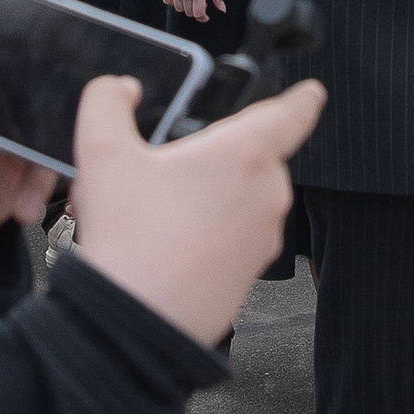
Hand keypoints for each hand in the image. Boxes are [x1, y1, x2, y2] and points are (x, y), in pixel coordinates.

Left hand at [0, 0, 56, 253]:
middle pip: (24, 48)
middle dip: (61, 39)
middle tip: (95, 37)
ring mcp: (5, 120)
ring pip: (49, 110)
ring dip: (54, 143)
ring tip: (30, 191)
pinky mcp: (23, 155)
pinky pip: (51, 159)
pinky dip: (46, 186)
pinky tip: (26, 210)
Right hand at [71, 72, 322, 346]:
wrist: (136, 323)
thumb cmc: (131, 242)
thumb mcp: (102, 154)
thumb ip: (108, 103)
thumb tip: (118, 90)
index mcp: (244, 154)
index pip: (291, 113)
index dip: (302, 98)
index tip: (311, 93)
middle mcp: (266, 194)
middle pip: (251, 159)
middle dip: (214, 161)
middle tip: (164, 174)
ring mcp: (262, 238)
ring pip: (240, 201)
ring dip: (208, 200)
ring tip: (155, 216)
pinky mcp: (251, 273)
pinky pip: (234, 239)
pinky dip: (208, 237)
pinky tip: (164, 246)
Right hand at [156, 0, 225, 25]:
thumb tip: (222, 8)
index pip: (198, 13)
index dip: (202, 17)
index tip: (204, 16)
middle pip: (188, 12)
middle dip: (195, 10)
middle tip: (199, 2)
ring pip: (178, 8)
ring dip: (184, 6)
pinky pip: (167, 1)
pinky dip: (173, 1)